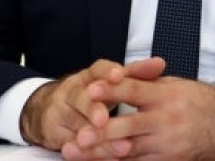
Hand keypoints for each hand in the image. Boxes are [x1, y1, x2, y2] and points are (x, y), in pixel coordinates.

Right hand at [21, 59, 161, 153]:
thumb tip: (160, 63)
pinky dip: (88, 153)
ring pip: (76, 124)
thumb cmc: (94, 95)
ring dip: (95, 136)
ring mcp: (60, 112)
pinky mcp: (55, 132)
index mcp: (88, 76)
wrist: (53, 110)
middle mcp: (72, 91)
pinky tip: (105, 158)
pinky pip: (71, 143)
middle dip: (93, 108)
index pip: (97, 69)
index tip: (119, 75)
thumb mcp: (111, 82)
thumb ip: (136, 73)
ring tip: (119, 147)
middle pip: (80, 97)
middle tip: (104, 119)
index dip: (107, 72)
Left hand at [62, 62, 214, 160]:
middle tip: (79, 134)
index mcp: (165, 95)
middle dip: (100, 131)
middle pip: (127, 125)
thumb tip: (115, 75)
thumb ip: (145, 81)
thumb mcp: (174, 84)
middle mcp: (164, 120)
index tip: (90, 89)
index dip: (111, 90)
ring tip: (75, 152)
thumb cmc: (196, 101)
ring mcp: (165, 143)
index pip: (133, 90)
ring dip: (100, 152)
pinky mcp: (166, 160)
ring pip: (127, 150)